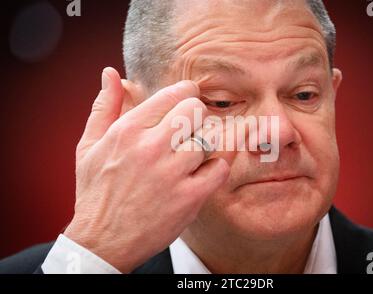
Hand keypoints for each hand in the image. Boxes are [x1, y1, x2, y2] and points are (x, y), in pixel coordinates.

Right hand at [63, 67, 229, 272]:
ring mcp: (171, 173)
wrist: (102, 240)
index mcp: (127, 131)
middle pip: (195, 110)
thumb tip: (111, 73)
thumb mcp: (89, 145)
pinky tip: (203, 172)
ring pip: (209, 138)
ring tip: (193, 153)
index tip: (188, 100)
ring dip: (205, 143)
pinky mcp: (188, 198)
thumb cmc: (96, 191)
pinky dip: (217, 168)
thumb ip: (105, 107)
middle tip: (191, 127)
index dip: (186, 93)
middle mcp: (150, 148)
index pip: (173, 94)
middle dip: (197, 115)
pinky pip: (220, 168)